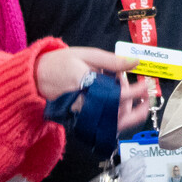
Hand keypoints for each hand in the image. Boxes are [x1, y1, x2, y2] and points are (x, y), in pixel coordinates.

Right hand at [36, 46, 151, 134]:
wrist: (35, 78)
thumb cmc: (59, 63)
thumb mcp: (86, 54)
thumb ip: (112, 60)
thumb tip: (134, 62)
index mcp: (84, 84)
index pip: (116, 95)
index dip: (136, 92)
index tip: (146, 86)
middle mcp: (82, 104)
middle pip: (116, 116)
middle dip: (135, 109)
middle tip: (143, 95)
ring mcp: (80, 115)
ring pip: (110, 126)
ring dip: (127, 117)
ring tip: (136, 103)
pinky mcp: (79, 121)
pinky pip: (101, 127)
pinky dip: (115, 121)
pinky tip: (121, 109)